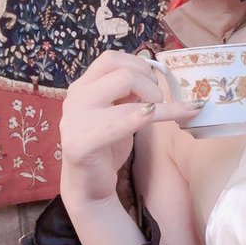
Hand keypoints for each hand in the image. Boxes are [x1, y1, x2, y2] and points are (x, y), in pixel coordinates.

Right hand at [60, 50, 202, 208]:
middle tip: (160, 102)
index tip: (153, 84)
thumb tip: (150, 72)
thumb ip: (126, 93)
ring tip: (170, 113)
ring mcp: (75, 120)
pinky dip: (146, 117)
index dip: (139, 66)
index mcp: (82, 87)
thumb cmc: (106, 146)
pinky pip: (120, 123)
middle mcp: (75, 99)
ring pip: (124, 92)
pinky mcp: (81, 143)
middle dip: (150, 84)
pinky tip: (162, 115)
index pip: (111, 58)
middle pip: (122, 71)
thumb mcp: (117, 112)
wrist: (88, 185)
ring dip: (157, 101)